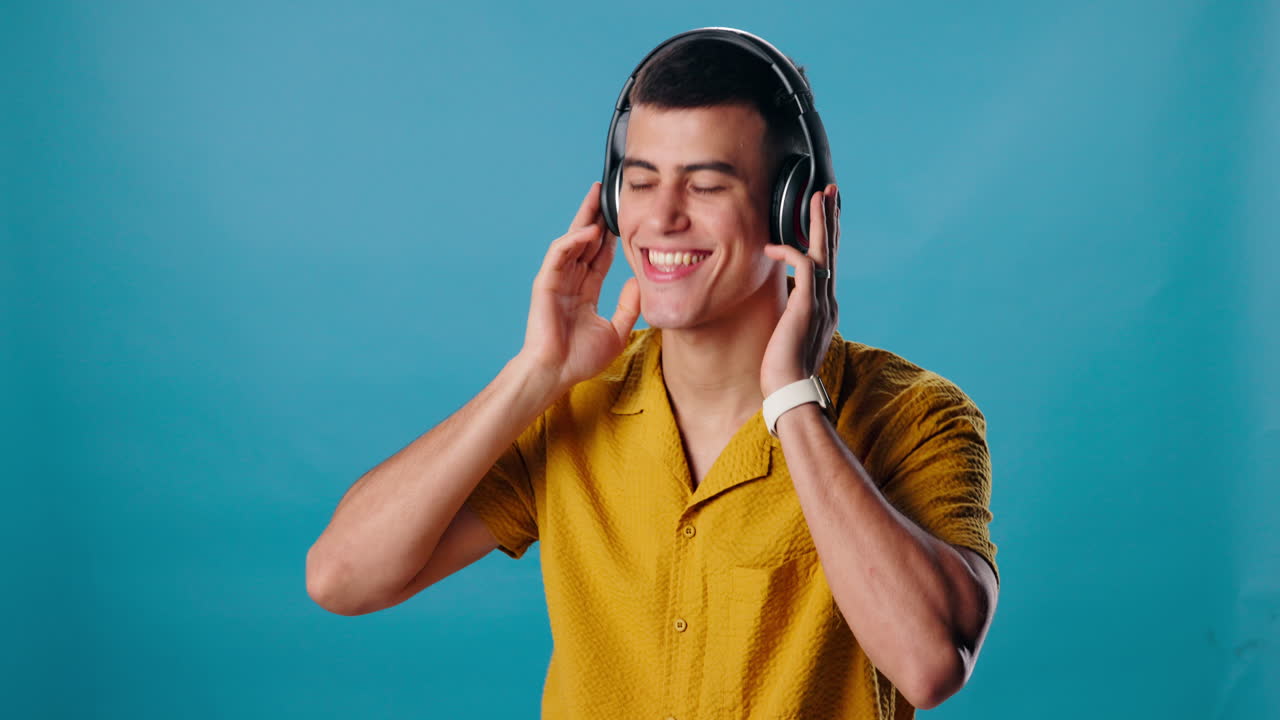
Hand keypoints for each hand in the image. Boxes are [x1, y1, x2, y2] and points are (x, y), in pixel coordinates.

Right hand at [518, 181, 640, 393]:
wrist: (557, 373)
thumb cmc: (580, 358)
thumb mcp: (617, 332)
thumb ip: (629, 307)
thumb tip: (640, 281)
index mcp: (585, 291)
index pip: (600, 256)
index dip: (612, 236)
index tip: (625, 217)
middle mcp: (570, 281)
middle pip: (585, 241)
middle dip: (596, 216)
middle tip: (607, 192)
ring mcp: (557, 280)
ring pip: (571, 241)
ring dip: (584, 219)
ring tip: (597, 198)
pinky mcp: (546, 283)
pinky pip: (559, 254)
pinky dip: (573, 240)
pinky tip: (590, 231)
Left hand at [759, 183, 839, 396]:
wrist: (791, 389)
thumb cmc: (784, 368)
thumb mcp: (790, 334)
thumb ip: (792, 314)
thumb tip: (784, 302)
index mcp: (824, 306)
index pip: (827, 264)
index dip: (826, 239)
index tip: (825, 217)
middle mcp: (828, 300)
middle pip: (832, 250)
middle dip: (831, 219)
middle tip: (831, 192)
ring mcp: (821, 302)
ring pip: (824, 251)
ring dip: (820, 222)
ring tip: (817, 196)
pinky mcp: (808, 304)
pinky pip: (804, 265)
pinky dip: (790, 250)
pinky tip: (771, 245)